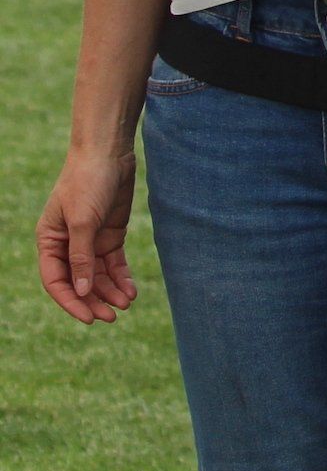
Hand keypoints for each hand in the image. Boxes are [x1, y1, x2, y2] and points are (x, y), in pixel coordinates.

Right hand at [37, 151, 137, 324]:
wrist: (109, 151)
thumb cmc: (87, 181)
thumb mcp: (83, 220)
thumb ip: (81, 256)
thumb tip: (81, 292)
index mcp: (50, 240)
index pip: (56, 281)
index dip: (71, 302)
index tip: (89, 318)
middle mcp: (68, 244)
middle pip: (79, 282)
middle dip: (94, 301)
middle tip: (111, 317)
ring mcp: (90, 240)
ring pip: (98, 276)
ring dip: (110, 292)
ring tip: (126, 304)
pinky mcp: (110, 234)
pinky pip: (114, 264)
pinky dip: (121, 278)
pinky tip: (130, 291)